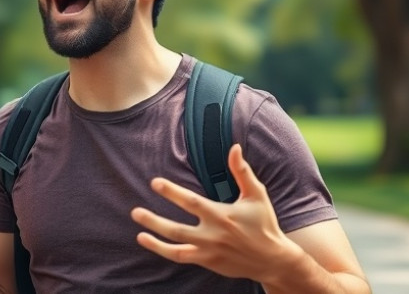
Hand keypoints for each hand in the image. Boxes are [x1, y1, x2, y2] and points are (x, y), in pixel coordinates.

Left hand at [130, 144, 301, 282]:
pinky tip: (148, 241)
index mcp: (222, 215)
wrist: (273, 260)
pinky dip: (163, 251)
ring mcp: (209, 251)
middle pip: (177, 229)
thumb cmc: (264, 223)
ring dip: (155, 240)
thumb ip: (242, 171)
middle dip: (155, 220)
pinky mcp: (208, 261)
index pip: (191, 203)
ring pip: (176, 246)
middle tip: (135, 212)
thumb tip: (234, 147)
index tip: (155, 182)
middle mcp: (213, 235)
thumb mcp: (256, 195)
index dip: (172, 192)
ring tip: (138, 227)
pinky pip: (181, 257)